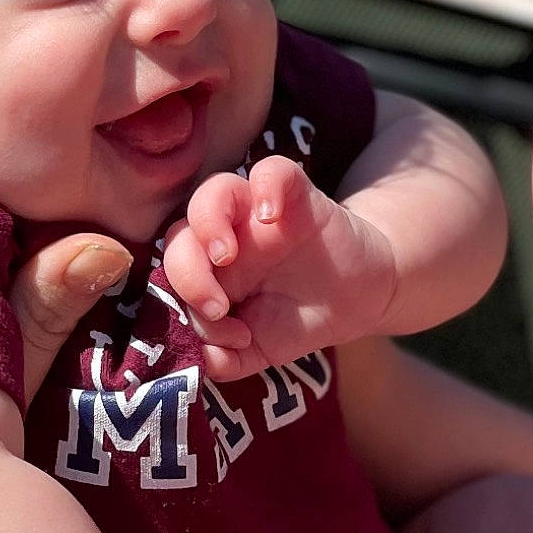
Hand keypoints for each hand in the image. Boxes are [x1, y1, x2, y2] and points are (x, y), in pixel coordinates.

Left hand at [162, 157, 398, 380]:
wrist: (360, 299)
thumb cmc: (301, 317)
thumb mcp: (260, 349)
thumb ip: (226, 359)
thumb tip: (199, 362)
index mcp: (210, 273)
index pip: (172, 272)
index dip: (181, 299)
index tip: (218, 326)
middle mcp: (227, 237)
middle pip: (181, 233)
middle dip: (187, 270)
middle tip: (216, 304)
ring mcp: (258, 213)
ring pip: (213, 191)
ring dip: (208, 222)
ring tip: (226, 255)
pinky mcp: (297, 195)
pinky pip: (272, 170)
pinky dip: (265, 186)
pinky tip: (272, 216)